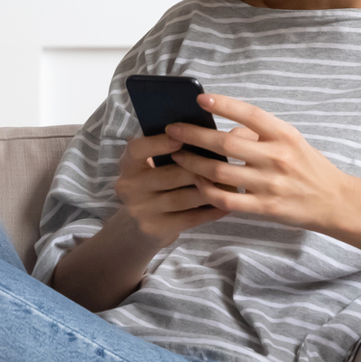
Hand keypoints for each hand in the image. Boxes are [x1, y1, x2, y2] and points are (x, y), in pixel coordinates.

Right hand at [112, 131, 229, 247]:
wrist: (138, 225)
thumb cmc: (154, 185)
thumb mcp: (151, 165)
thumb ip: (171, 149)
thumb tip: (209, 132)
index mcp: (128, 165)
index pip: (136, 150)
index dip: (158, 143)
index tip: (181, 138)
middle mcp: (130, 187)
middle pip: (168, 175)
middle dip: (199, 169)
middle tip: (226, 163)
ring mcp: (141, 210)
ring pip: (182, 198)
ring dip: (209, 191)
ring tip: (232, 183)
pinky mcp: (155, 229)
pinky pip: (188, 219)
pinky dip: (209, 211)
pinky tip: (225, 204)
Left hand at [165, 94, 358, 234]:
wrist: (335, 201)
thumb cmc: (307, 166)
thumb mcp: (291, 141)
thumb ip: (259, 133)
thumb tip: (223, 128)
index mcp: (285, 135)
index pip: (251, 114)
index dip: (225, 104)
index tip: (201, 98)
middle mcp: (277, 157)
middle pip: (226, 144)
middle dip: (194, 135)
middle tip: (171, 130)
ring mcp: (270, 184)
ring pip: (220, 172)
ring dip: (193, 163)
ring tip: (176, 155)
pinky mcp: (265, 207)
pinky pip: (226, 199)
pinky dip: (206, 190)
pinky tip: (195, 182)